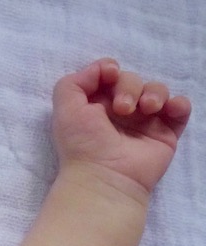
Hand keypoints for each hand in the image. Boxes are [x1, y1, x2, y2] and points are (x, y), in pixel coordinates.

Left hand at [51, 58, 190, 200]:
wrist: (105, 177)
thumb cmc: (82, 144)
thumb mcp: (65, 108)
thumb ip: (74, 82)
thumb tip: (102, 68)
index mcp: (95, 104)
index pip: (109, 75)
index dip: (110, 70)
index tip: (109, 76)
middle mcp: (120, 111)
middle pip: (133, 80)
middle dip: (129, 86)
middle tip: (123, 108)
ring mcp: (144, 122)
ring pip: (157, 90)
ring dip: (154, 93)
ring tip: (147, 110)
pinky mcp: (165, 133)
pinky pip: (180, 109)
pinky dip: (179, 104)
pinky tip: (168, 110)